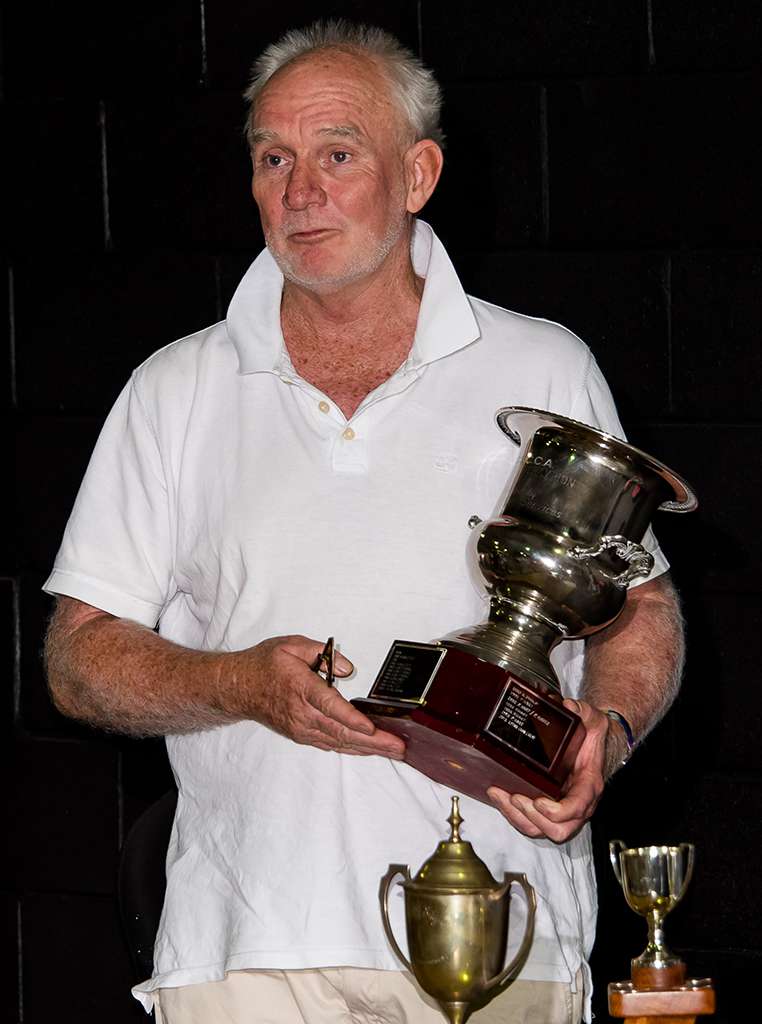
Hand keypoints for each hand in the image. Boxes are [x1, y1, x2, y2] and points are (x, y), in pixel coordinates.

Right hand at [227, 635, 405, 758]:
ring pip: (339, 742)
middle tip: (398, 746)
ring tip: (392, 751)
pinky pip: (331, 744)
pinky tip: (368, 750)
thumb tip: (346, 668)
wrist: (238, 688)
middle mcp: (302, 713)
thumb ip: (321, 652)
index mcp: (301, 687)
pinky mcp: (301, 735)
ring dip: (367, 749)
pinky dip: (351, 749)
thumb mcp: (291, 645)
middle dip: (373, 741)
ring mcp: (302, 728)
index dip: (352, 719)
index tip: (371, 728)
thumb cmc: (264, 665)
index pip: (330, 707)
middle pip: (341, 731)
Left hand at [486, 699, 608, 842]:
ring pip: (540, 829)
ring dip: (517, 817)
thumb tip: (569, 706)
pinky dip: (512, 814)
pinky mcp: (546, 810)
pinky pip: (530, 822)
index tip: (540, 801)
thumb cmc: (589, 737)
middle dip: (533, 818)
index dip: (558, 811)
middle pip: (558, 829)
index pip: (578, 808)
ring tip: (501, 795)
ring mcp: (562, 810)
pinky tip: (498, 796)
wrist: (588, 744)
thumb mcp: (592, 719)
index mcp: (589, 785)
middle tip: (515, 798)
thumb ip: (584, 711)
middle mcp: (577, 804)